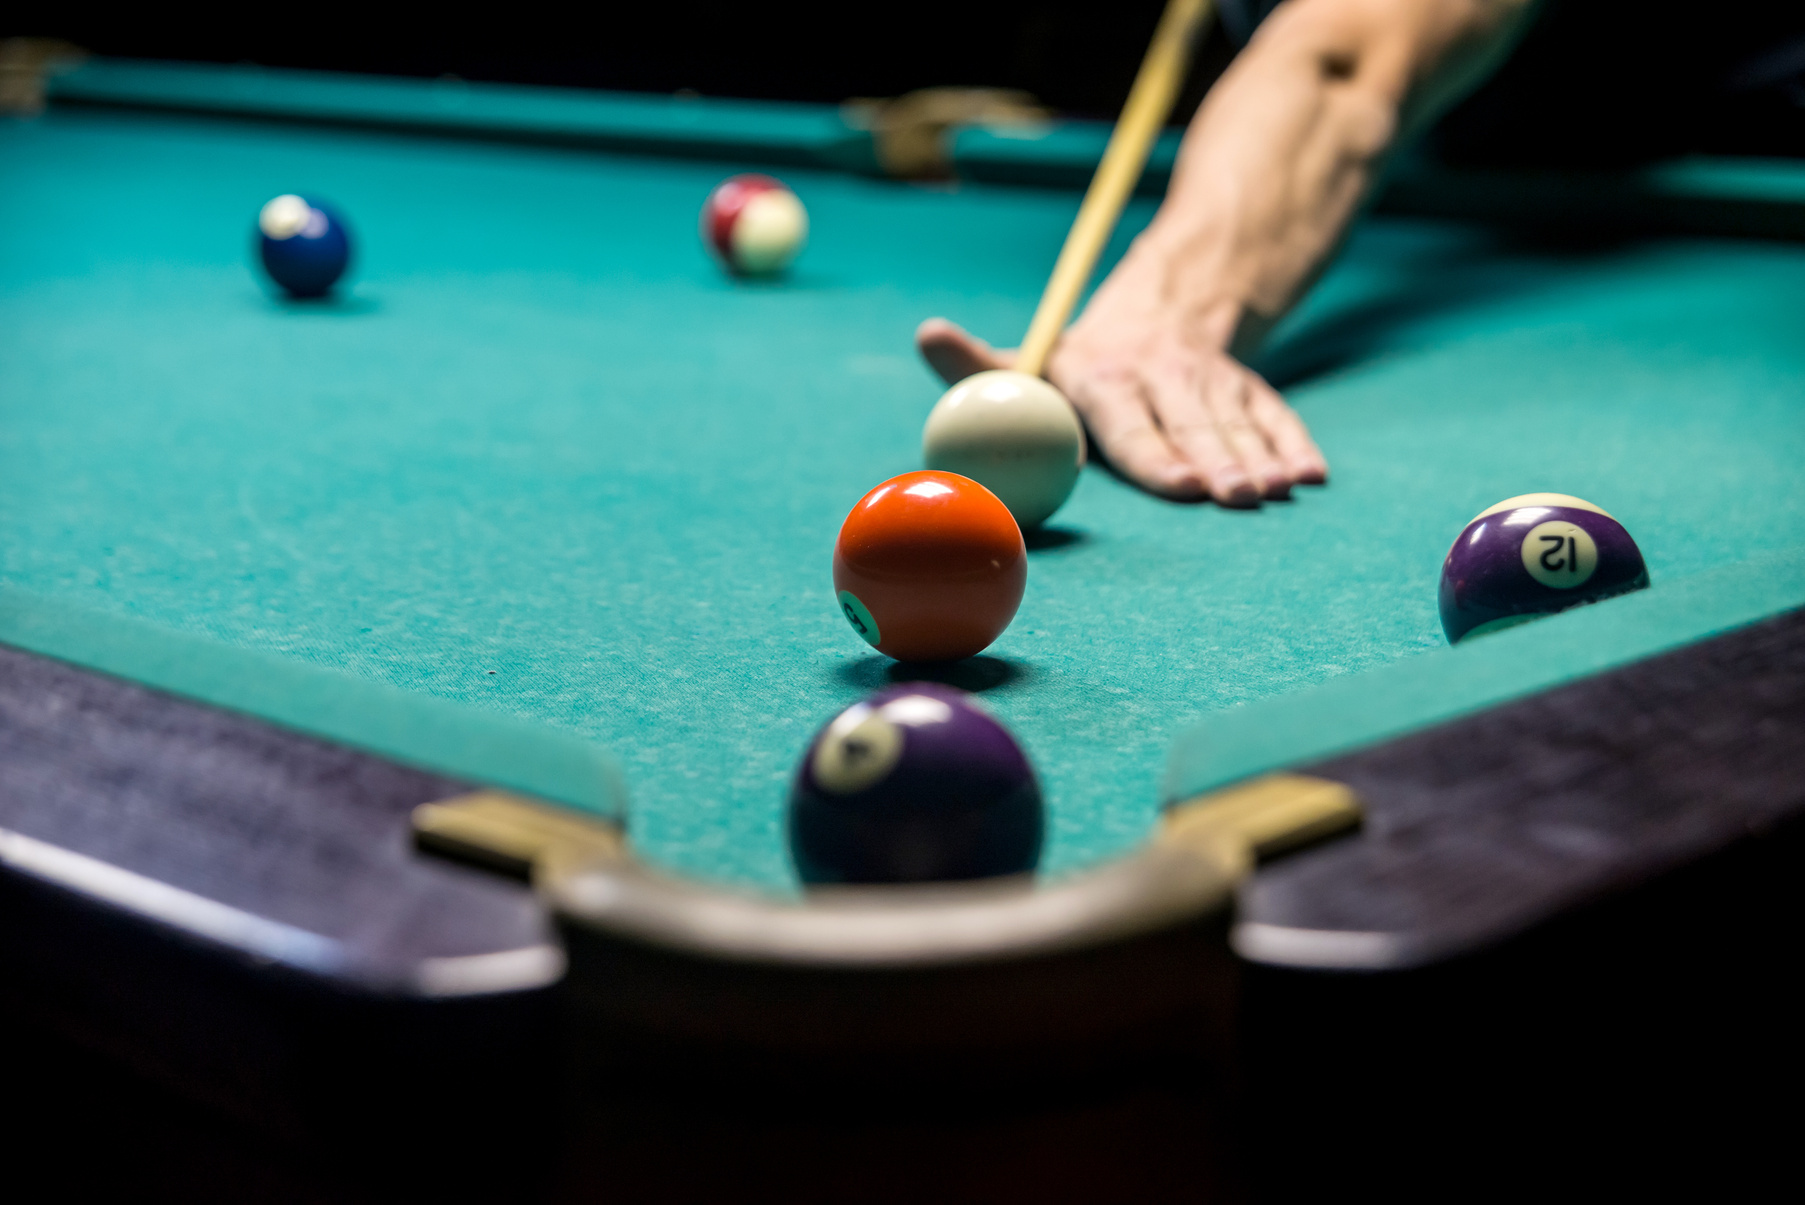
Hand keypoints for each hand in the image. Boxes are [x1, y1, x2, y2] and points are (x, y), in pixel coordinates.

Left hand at [917, 297, 1326, 506]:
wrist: (1164, 303)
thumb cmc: (1076, 361)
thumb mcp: (1029, 358)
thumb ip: (978, 365)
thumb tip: (926, 333)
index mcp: (1105, 376)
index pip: (1132, 420)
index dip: (1158, 454)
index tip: (1183, 486)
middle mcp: (1163, 375)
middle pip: (1194, 424)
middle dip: (1221, 462)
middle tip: (1238, 499)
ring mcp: (1212, 381)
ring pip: (1240, 421)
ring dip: (1264, 456)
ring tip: (1281, 490)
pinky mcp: (1249, 387)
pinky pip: (1275, 412)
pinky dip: (1294, 440)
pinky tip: (1311, 473)